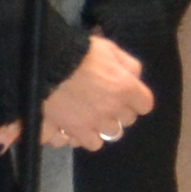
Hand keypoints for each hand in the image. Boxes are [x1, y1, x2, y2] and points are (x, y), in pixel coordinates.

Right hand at [35, 32, 152, 149]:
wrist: (46, 60)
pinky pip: (75, 143)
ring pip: (103, 138)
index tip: (127, 95)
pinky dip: (72, 137)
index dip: (136, 99)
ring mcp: (90, 123)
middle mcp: (111, 110)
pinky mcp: (68, 130)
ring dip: (97, 128)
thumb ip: (128, 65)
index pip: (144, 104)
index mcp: (125, 88)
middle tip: (104, 101)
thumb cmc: (79, 51)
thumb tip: (134, 78)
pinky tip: (67, 126)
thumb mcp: (109, 48)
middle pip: (125, 122)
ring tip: (86, 117)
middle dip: (117, 113)